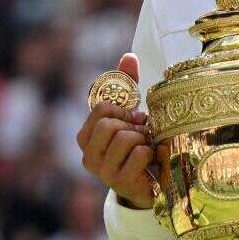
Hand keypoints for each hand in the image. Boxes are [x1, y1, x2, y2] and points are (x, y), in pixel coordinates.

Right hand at [76, 53, 159, 208]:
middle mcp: (88, 156)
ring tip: (147, 146)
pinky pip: (140, 154)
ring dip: (144, 139)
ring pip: (125, 138)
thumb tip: (129, 56)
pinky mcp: (120, 183)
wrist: (152, 184)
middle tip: (142, 133)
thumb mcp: (130, 114)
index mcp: (86, 137)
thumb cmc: (138, 145)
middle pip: (110, 123)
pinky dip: (152, 153)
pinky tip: (153, 160)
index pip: (101, 108)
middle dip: (133, 125)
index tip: (134, 116)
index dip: (123, 109)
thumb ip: (126, 85)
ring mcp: (102, 172)